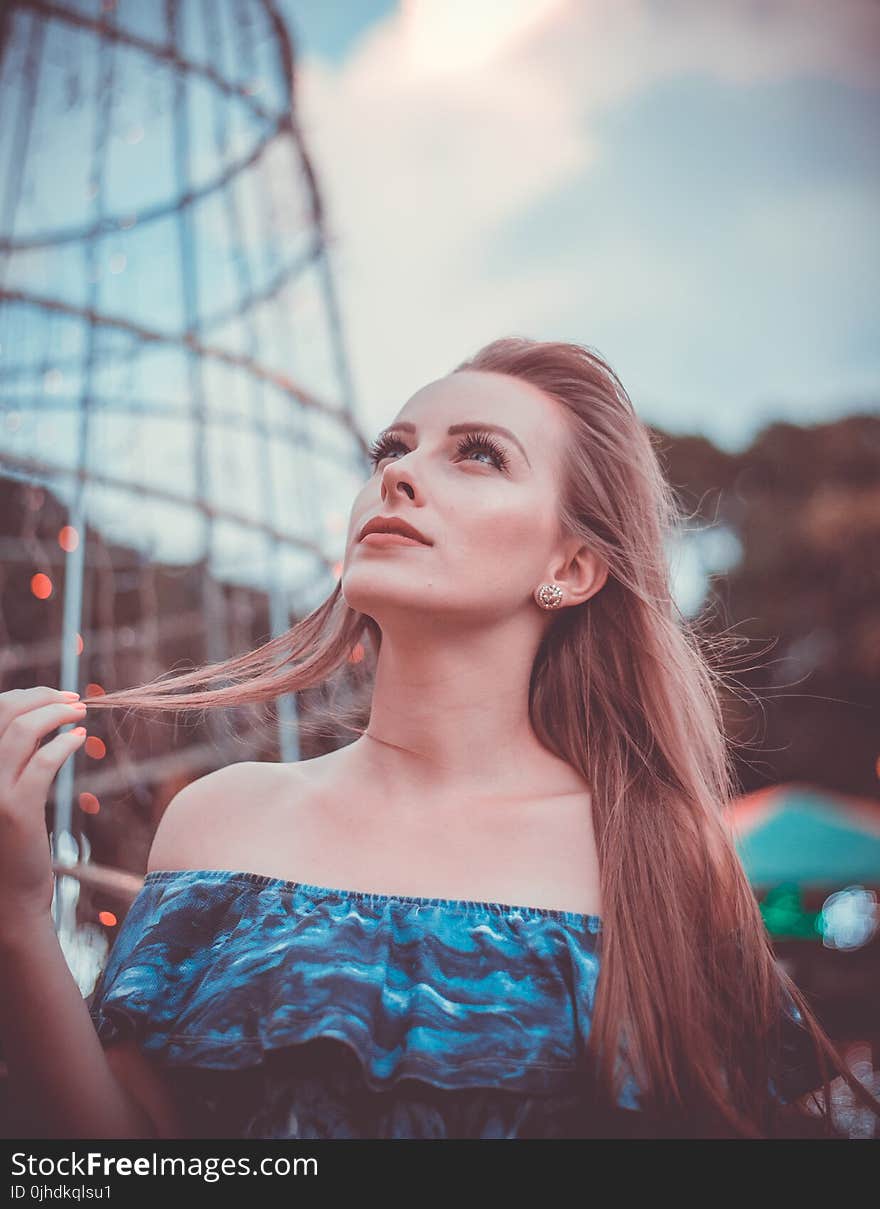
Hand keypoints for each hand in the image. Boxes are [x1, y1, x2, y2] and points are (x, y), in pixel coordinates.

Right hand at [0, 686, 87, 931]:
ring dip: (56, 713)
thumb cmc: (8, 842)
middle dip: (42, 698)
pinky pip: (42, 762)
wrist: (8, 897)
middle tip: (74, 700)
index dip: (24, 696)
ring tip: (80, 714)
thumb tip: (37, 716)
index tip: (54, 696)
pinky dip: (63, 743)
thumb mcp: (5, 790)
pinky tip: (78, 740)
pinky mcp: (15, 810)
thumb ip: (13, 757)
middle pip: (3, 712)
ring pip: (22, 730)